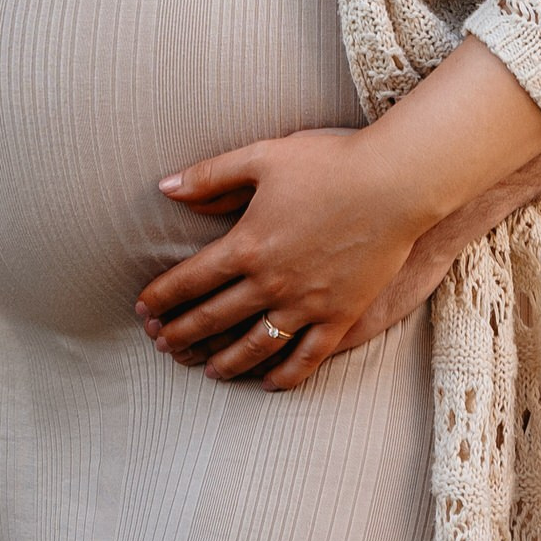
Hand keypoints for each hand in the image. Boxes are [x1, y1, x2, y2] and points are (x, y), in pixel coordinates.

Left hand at [136, 128, 438, 392]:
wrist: (396, 181)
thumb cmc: (329, 162)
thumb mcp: (262, 157)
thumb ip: (210, 176)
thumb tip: (164, 188)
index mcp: (247, 244)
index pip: (190, 280)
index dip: (162, 298)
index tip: (143, 310)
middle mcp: (271, 282)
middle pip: (214, 317)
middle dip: (181, 334)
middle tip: (161, 345)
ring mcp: (306, 304)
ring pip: (255, 346)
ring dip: (225, 361)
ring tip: (206, 369)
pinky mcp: (341, 315)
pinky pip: (307, 357)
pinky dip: (284, 375)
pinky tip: (267, 383)